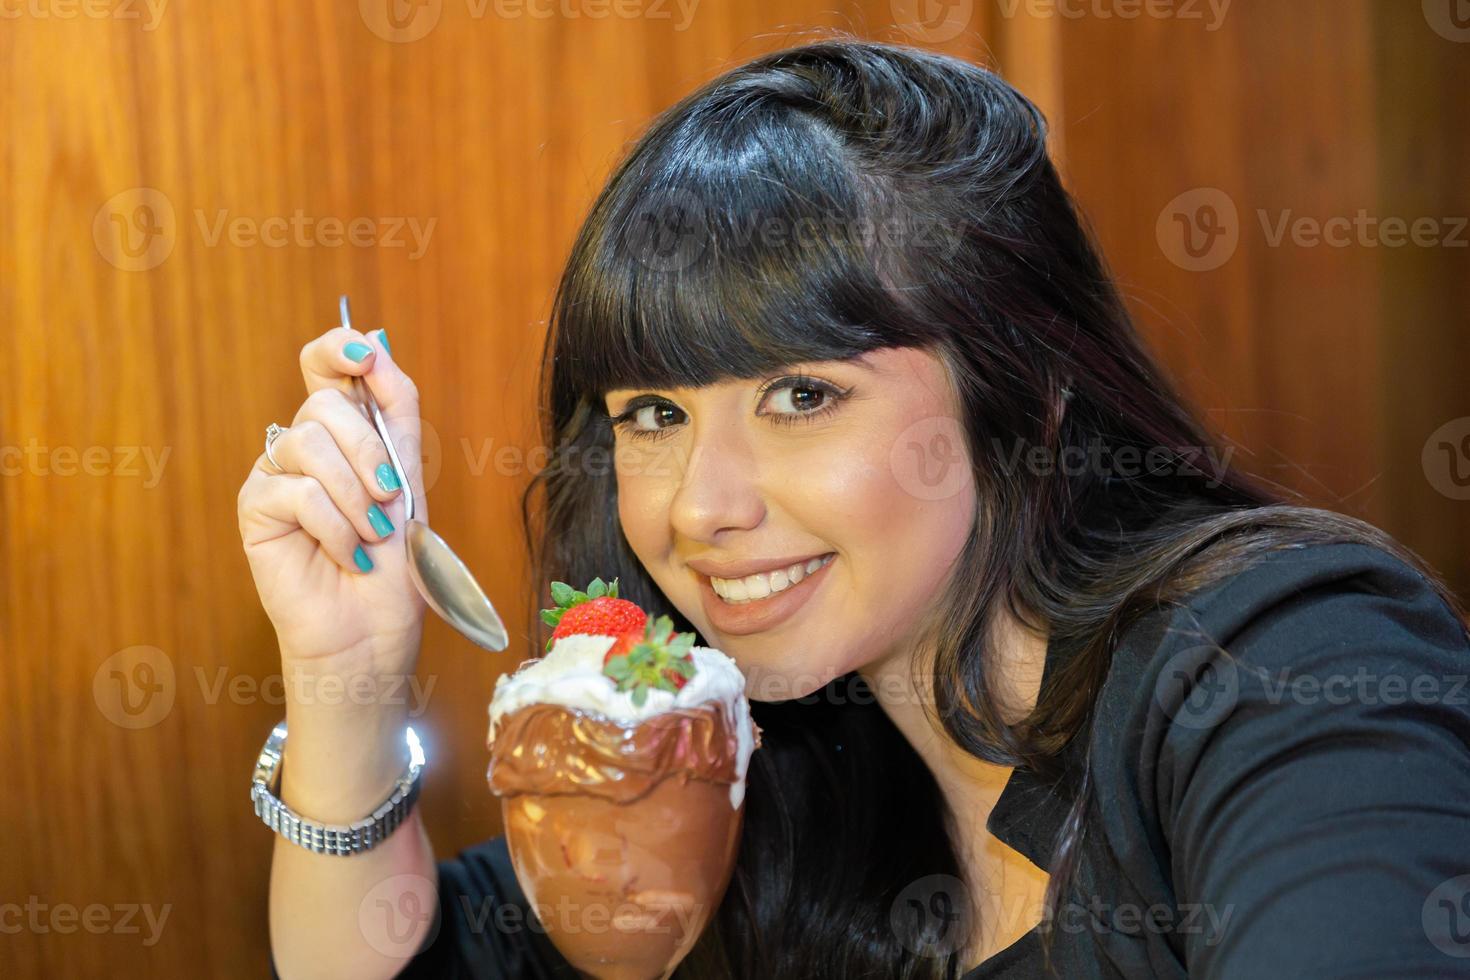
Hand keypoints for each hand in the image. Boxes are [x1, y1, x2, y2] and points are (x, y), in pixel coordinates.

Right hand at [237, 325, 427, 673]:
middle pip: (325, 402)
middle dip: (370, 452)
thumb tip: (377, 343)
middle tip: (388, 503)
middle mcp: (305, 445)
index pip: (324, 364)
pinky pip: (297, 491)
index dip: (338, 348)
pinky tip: (350, 555)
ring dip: (355, 495)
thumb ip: (396, 411)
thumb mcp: (409, 478)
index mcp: (345, 432)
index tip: (365, 356)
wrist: (373, 632)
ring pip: (310, 441)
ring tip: (373, 536)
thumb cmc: (396, 564)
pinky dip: (336, 527)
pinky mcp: (255, 509)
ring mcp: (276, 475)